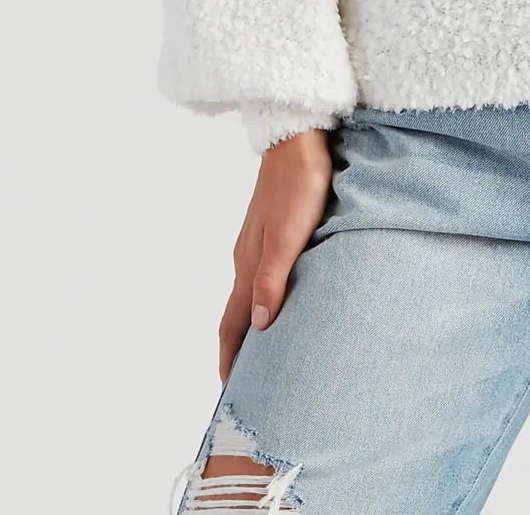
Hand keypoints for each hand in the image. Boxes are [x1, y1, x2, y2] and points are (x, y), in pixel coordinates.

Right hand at [218, 129, 335, 381]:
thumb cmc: (299, 186)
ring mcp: (256, 242)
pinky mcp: (269, 228)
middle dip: (237, 349)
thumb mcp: (290, 236)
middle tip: (245, 381)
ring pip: (248, 293)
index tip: (229, 390)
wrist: (297, 139)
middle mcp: (246, 257)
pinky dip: (261, 298)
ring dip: (249, 324)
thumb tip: (257, 326)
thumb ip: (272, 279)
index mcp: (248, 265)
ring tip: (262, 349)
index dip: (230, 358)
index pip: (233, 323)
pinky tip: (276, 298)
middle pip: (236, 313)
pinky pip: (259, 274)